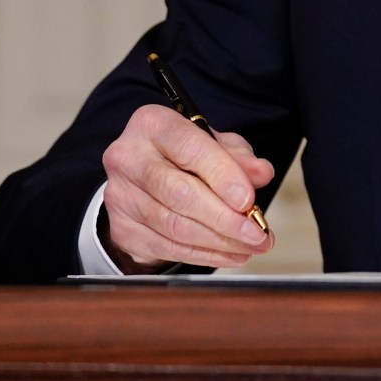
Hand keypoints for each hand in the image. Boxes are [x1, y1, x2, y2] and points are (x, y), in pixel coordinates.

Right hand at [99, 104, 274, 270]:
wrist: (145, 178)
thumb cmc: (184, 156)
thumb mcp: (215, 145)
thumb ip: (239, 157)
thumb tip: (261, 173)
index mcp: (152, 124)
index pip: (190, 149)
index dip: (223, 177)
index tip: (248, 201)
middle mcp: (128, 157)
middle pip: (180, 194)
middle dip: (225, 219)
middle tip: (257, 233)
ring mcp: (120, 195)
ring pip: (175, 226)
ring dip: (219, 242)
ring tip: (250, 246)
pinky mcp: (121, 228)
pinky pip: (167, 248)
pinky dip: (203, 255)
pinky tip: (228, 254)